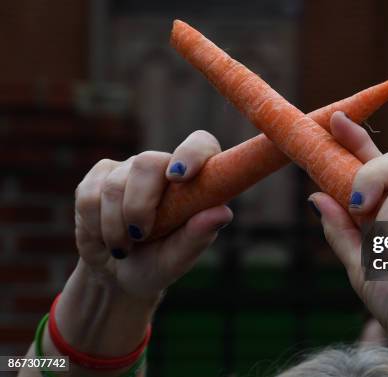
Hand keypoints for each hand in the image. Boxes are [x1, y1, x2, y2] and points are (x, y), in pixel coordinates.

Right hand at [74, 130, 232, 299]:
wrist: (116, 276)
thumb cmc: (157, 265)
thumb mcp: (178, 259)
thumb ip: (198, 236)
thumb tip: (223, 212)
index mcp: (193, 182)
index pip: (200, 145)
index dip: (191, 153)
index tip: (178, 177)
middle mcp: (162, 169)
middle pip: (147, 162)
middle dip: (140, 204)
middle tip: (141, 235)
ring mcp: (128, 170)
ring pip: (114, 184)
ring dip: (116, 226)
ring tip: (124, 248)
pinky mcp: (98, 178)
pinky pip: (89, 195)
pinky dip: (95, 225)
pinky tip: (105, 238)